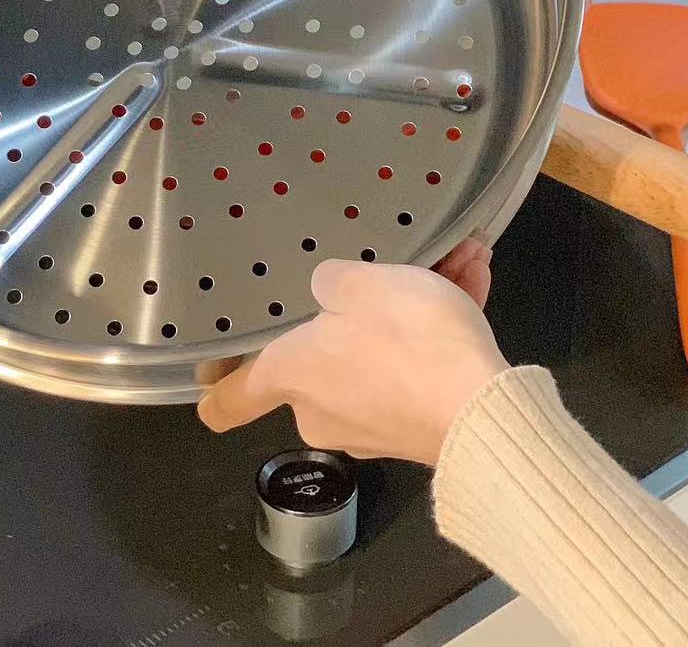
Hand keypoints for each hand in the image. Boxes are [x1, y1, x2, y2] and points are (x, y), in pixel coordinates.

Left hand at [197, 238, 508, 465]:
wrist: (481, 407)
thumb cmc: (405, 339)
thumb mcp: (362, 283)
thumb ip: (332, 280)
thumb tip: (328, 292)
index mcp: (292, 376)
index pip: (229, 399)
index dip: (214, 386)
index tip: (205, 377)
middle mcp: (322, 411)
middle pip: (323, 357)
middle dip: (362, 309)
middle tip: (393, 270)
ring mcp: (372, 425)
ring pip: (384, 354)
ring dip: (418, 308)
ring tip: (460, 260)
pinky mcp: (418, 428)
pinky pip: (420, 369)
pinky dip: (445, 331)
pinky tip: (476, 279)